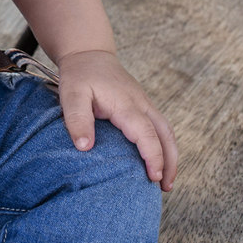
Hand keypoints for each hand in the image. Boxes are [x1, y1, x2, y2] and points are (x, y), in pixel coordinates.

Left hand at [56, 50, 177, 191]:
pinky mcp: (142, 105)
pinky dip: (164, 145)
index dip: (153, 156)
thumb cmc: (79, 75)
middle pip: (165, 135)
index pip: (146, 134)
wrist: (88, 54)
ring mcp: (144, 103)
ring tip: (165, 181)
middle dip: (170, 162)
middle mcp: (141, 104)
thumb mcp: (71, 94)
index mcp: (126, 104)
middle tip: (165, 187)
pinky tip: (158, 159)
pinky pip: (160, 126)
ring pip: (167, 131)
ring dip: (171, 155)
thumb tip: (85, 147)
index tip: (153, 177)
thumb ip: (77, 119)